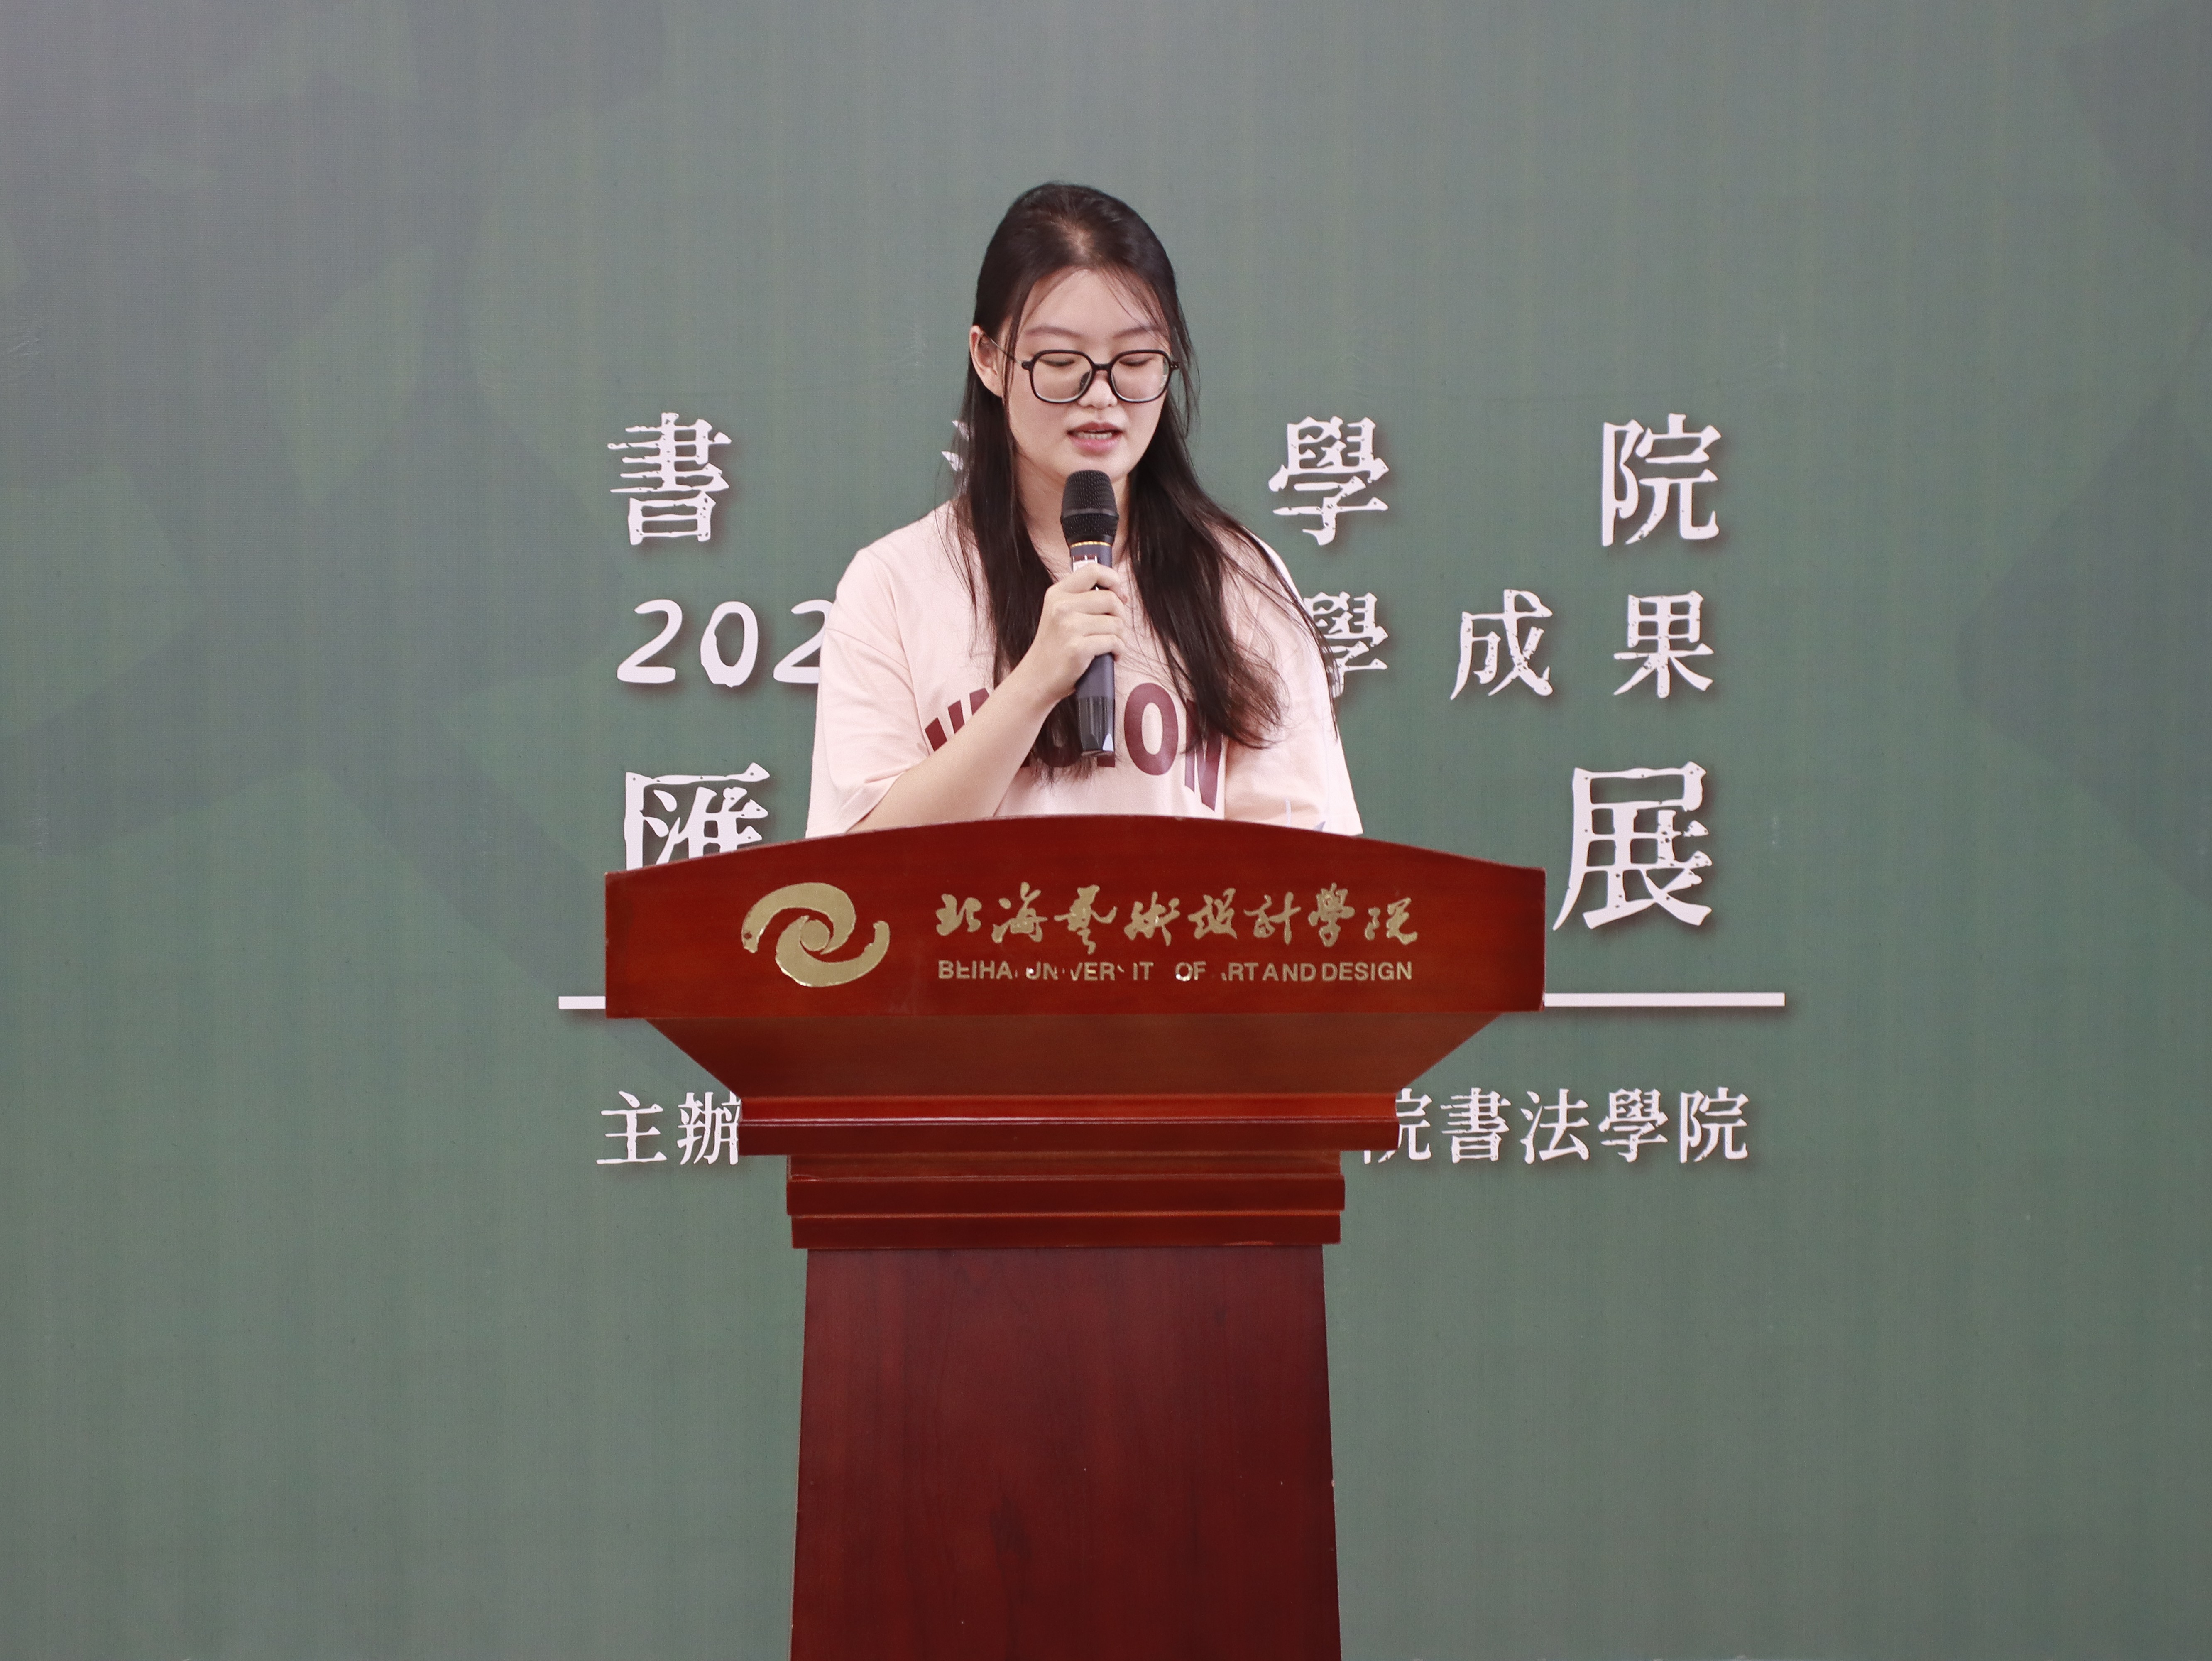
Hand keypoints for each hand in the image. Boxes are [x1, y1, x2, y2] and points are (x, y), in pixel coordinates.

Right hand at [1013, 560, 1126, 701]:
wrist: (1037, 678)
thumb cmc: (1055, 648)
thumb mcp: (1059, 614)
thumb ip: (1081, 599)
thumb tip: (1118, 593)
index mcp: (1057, 593)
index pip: (1094, 570)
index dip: (1114, 580)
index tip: (1119, 596)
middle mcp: (1061, 606)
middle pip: (1110, 598)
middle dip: (1121, 615)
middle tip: (1116, 629)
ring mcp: (1068, 627)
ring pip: (1116, 622)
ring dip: (1121, 636)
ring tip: (1113, 645)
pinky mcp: (1077, 648)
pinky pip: (1114, 642)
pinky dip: (1119, 650)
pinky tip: (1112, 656)